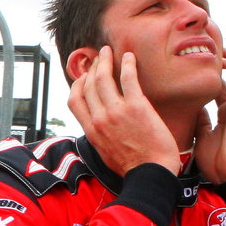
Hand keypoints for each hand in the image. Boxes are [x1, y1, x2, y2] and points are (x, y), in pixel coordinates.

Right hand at [67, 46, 177, 173]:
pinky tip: (129, 57)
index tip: (85, 76)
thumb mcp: (106, 153)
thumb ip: (100, 137)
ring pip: (104, 78)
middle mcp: (100, 119)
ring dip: (104, 61)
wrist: (151, 173)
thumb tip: (99, 128)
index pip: (74, 100)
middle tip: (98, 58)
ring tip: (108, 52)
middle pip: (88, 85)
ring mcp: (117, 111)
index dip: (78, 84)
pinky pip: (128, 78)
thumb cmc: (133, 167)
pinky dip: (126, 64)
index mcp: (91, 130)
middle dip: (92, 68)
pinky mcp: (136, 106)